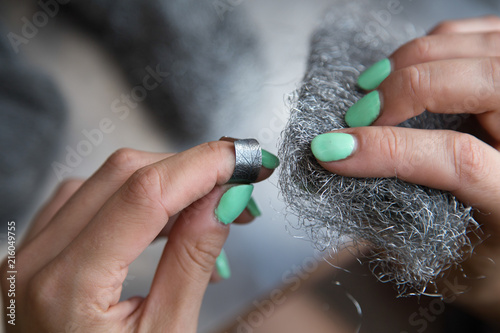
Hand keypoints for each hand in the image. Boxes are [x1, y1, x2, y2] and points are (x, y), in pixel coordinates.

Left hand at [1, 141, 275, 331]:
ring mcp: (28, 253)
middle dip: (190, 170)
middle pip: (122, 174)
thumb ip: (191, 263)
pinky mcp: (36, 251)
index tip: (246, 160)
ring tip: (207, 206)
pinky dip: (133, 195)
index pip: (144, 194)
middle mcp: (34, 261)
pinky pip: (86, 197)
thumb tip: (223, 201)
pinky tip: (163, 215)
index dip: (204, 166)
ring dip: (165, 181)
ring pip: (104, 179)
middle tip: (236, 187)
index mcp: (66, 288)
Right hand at [311, 16, 499, 319]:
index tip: (332, 151)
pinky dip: (435, 42)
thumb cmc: (491, 251)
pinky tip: (408, 68)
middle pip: (476, 81)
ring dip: (411, 61)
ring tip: (373, 90)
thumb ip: (398, 214)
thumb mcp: (449, 252)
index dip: (387, 149)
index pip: (457, 158)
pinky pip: (477, 32)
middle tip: (356, 116)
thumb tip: (344, 166)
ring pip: (473, 45)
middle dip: (401, 90)